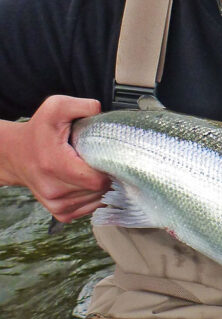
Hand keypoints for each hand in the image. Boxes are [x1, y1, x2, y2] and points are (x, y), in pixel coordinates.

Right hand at [0, 95, 109, 222]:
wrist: (16, 154)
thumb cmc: (38, 131)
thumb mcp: (55, 108)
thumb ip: (81, 105)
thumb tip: (99, 110)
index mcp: (56, 165)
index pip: (98, 180)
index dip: (109, 168)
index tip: (107, 157)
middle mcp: (55, 189)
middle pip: (100, 191)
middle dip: (106, 176)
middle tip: (99, 160)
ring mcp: (57, 204)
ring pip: (97, 201)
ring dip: (100, 187)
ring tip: (89, 170)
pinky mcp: (60, 213)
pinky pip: (90, 208)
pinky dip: (93, 197)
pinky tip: (85, 182)